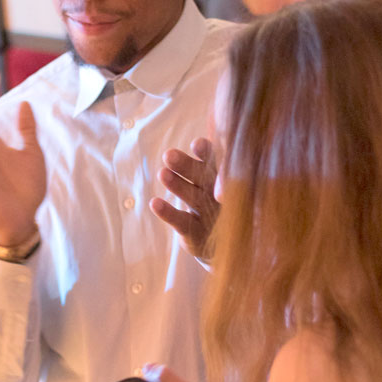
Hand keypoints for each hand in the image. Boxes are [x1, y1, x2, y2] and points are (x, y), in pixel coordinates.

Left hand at [149, 137, 219, 259]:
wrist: (226, 245)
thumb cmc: (217, 202)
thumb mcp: (217, 181)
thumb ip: (211, 160)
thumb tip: (202, 135)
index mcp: (227, 179)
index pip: (220, 163)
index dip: (209, 154)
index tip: (197, 144)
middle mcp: (221, 197)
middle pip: (204, 179)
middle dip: (186, 166)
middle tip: (168, 155)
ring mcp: (210, 217)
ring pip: (193, 198)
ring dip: (177, 186)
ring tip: (161, 173)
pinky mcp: (197, 235)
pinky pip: (182, 222)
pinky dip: (168, 213)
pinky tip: (154, 203)